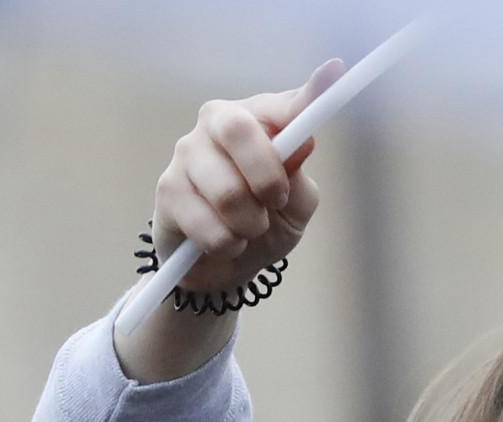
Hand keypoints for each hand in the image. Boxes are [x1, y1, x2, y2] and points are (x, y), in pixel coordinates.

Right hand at [116, 64, 335, 383]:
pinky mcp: (168, 190)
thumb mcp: (295, 203)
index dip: (309, 94)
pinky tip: (224, 242)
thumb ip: (298, 174)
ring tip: (248, 229)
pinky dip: (227, 244)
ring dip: (250, 225)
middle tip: (275, 202)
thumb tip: (303, 140)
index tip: (334, 74)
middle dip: (267, 177)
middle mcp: (217, 123)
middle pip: (240, 130)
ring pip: (227, 192)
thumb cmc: (263, 222)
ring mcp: (187, 153)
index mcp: (255, 118)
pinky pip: (208, 225)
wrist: (223, 266)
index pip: (283, 104)